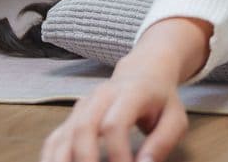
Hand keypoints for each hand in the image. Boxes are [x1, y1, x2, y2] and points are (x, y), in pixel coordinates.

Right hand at [41, 60, 185, 161]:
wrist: (143, 73)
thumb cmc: (161, 101)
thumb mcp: (175, 118)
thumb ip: (162, 142)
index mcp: (131, 93)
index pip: (115, 123)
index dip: (118, 152)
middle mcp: (101, 96)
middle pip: (83, 128)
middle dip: (86, 160)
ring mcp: (82, 106)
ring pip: (63, 135)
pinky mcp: (71, 118)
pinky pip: (54, 141)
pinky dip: (52, 160)